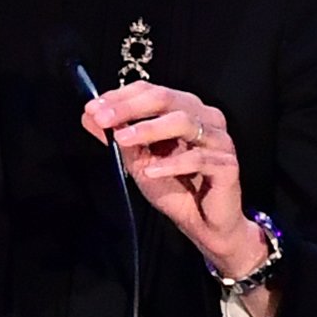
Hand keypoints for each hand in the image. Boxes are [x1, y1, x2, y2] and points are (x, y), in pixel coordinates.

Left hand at [81, 82, 263, 276]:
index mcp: (184, 110)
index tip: (93, 108)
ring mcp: (219, 140)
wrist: (205, 225)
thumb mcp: (138, 161)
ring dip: (149, 129)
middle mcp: (204, 118)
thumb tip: (88, 117)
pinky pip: (198, 158)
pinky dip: (171, 164)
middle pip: (166, 98)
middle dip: (130, 107)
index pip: (151, 91)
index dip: (121, 96)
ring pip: (183, 121)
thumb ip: (118, 138)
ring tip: (123, 139)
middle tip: (103, 118)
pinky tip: (151, 170)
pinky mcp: (227, 164)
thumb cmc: (176, 188)